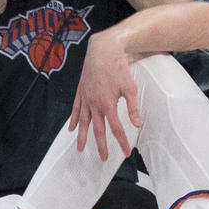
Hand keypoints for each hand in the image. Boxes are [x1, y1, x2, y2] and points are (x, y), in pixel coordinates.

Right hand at [68, 30, 141, 160]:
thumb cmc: (118, 68)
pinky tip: (71, 129)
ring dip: (82, 137)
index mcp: (108, 105)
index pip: (116, 129)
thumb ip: (132, 108)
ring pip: (83, 123)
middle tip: (103, 158)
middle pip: (98, 130)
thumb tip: (137, 124)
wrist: (102, 51)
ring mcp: (86, 99)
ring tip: (80, 149)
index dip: (122, 142)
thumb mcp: (130, 87)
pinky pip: (76, 109)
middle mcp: (94, 104)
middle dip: (101, 145)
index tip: (126, 152)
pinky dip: (73, 120)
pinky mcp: (80, 92)